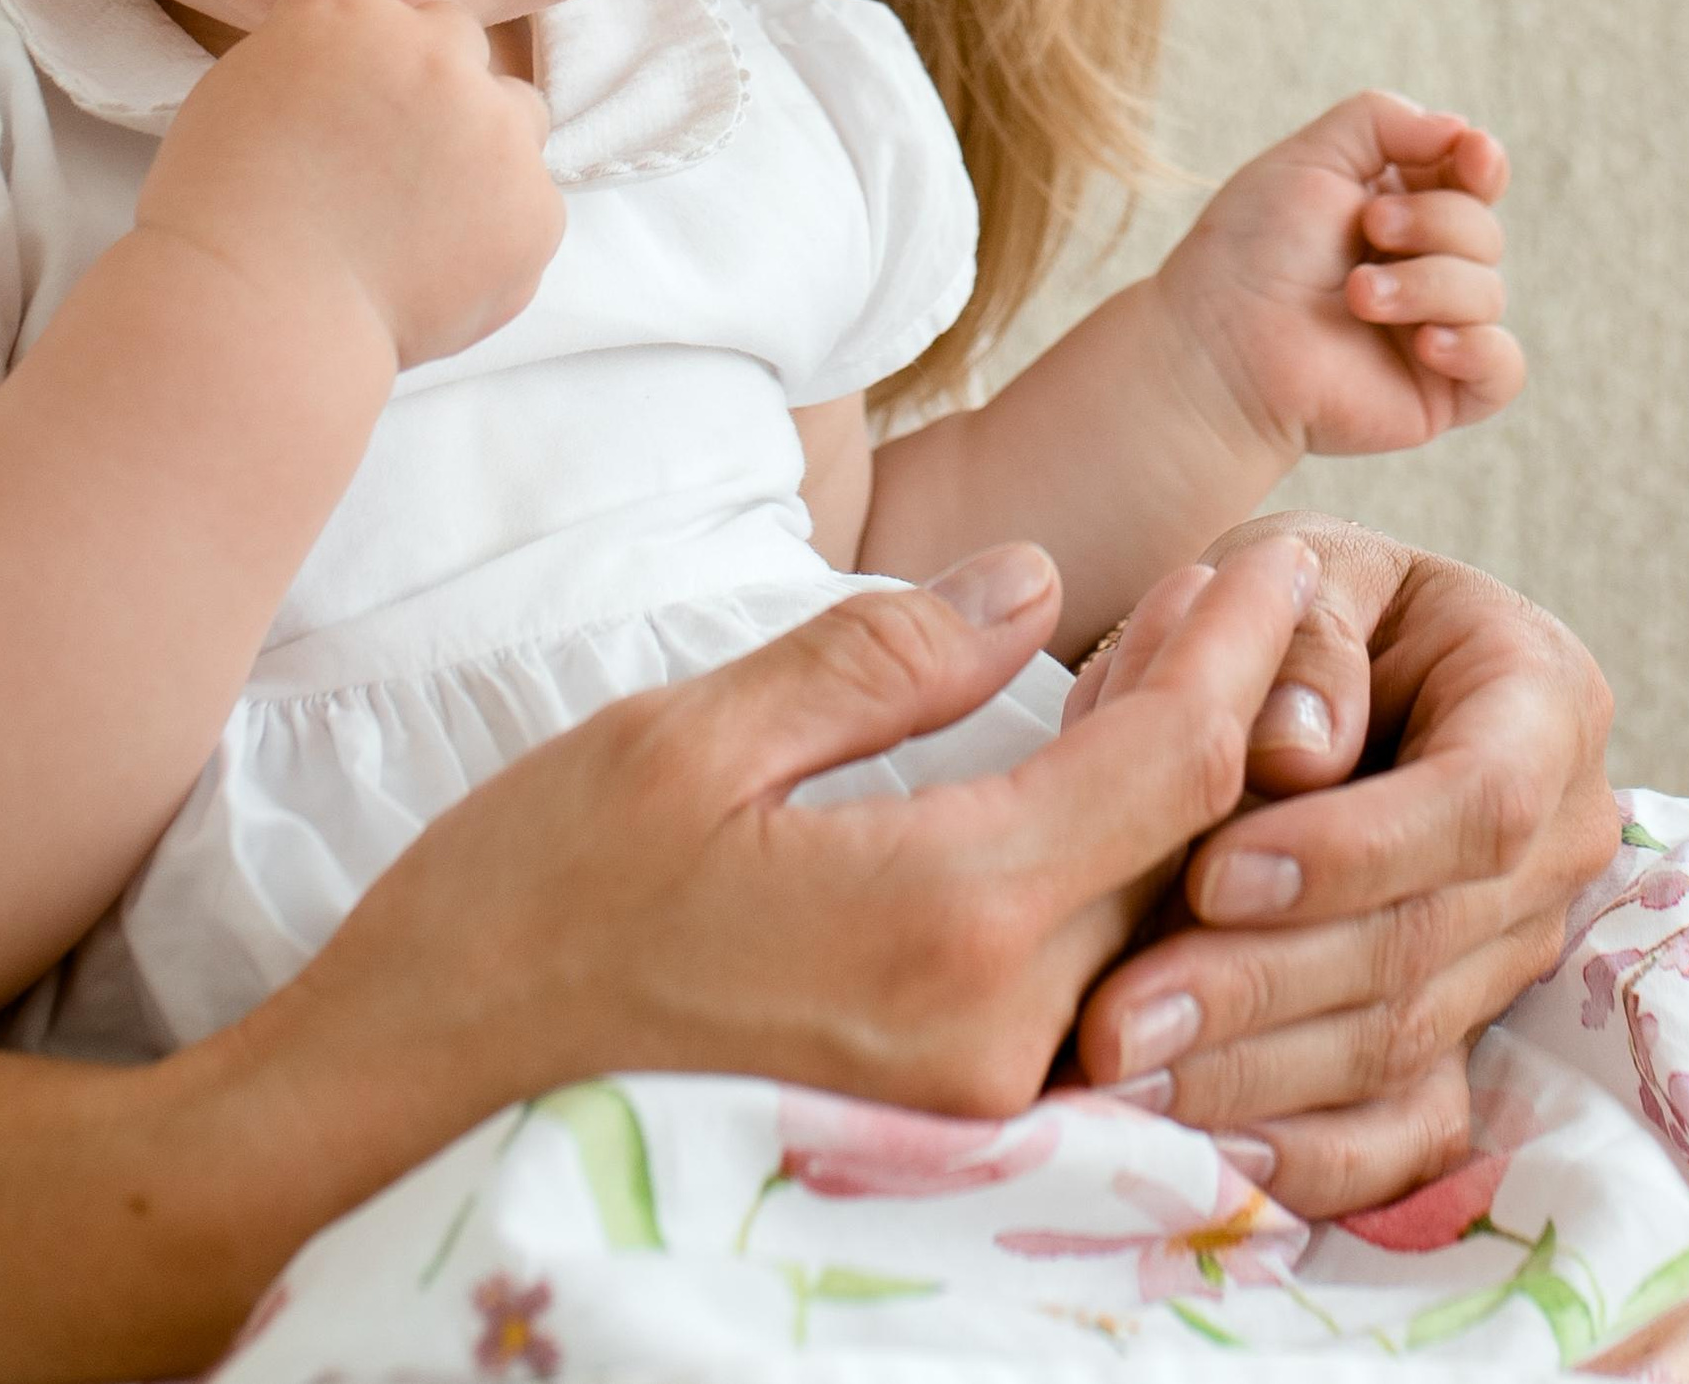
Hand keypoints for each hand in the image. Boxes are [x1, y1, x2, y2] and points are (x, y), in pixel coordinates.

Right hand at [135, 0, 560, 367]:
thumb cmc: (222, 215)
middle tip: (368, 165)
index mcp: (338, 16)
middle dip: (426, 87)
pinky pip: (525, 200)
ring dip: (474, 146)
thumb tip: (383, 89)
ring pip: (507, 117)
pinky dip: (491, 229)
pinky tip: (430, 270)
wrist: (260, 318)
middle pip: (454, 42)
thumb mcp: (246, 98)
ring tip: (403, 219)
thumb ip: (328, 64)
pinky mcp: (536, 206)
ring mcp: (491, 128)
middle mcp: (429, 50)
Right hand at [272, 537, 1325, 1123]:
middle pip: (1191, 854)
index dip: (1239, 641)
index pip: (1173, 761)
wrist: (415, 1106)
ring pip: (1150, 932)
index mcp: (948, 918)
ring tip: (1189, 675)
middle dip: (1237, 710)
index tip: (1273, 547)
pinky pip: (1089, 999)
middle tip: (1244, 588)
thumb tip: (1034, 584)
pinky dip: (1124, 892)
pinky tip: (1104, 809)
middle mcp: (999, 1039)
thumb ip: (881, 658)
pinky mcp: (943, 1141)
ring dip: (1188, 803)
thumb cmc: (524, 908)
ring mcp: (977, 1111)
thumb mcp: (689, 736)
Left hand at [1071, 516, 1620, 1215]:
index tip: (1216, 876)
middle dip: (1264, 984)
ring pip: (1402, 1040)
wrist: (1315, 665)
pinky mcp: (1466, 1032)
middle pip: (1426, 942)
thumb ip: (1302, 639)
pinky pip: (1408, 1125)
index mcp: (1543, 699)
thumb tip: (1296, 755)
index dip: (1354, 853)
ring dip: (1255, 1070)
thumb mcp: (1298, 565)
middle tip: (1121, 1019)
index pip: (1479, 803)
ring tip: (1123, 1073)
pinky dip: (1312, 1151)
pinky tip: (1206, 1151)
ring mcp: (1518, 949)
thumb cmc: (1300, 599)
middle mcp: (1559, 839)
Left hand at [1156, 93, 1523, 462]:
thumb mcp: (1311, 158)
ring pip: (1489, 292)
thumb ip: (1383, 122)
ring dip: (1424, 285)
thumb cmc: (1252, 248)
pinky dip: (1477, 348)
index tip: (1470, 154)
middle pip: (1484, 230)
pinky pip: (1504, 367)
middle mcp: (1422, 265)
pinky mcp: (1442, 390)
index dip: (1481, 163)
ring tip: (1356, 297)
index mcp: (1398, 207)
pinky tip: (1427, 344)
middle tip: (1368, 229)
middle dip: (1433, 222)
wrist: (1219, 345)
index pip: (1471, 176)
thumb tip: (1463, 130)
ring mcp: (1435, 328)